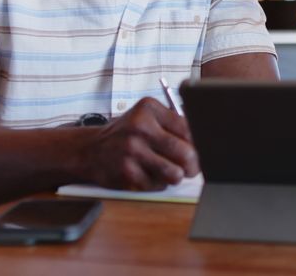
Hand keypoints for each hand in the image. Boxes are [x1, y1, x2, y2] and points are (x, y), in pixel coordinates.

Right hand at [82, 97, 199, 190]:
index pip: (189, 128)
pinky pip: (158, 185)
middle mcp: (139, 128)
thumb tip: (205, 143)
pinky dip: (158, 183)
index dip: (199, 144)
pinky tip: (147, 174)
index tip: (199, 150)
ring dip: (176, 176)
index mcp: (148, 109)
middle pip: (186, 153)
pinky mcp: (127, 173)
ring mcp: (132, 151)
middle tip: (191, 167)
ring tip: (169, 170)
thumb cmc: (126, 134)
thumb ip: (173, 125)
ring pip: (175, 173)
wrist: (90, 150)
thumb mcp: (145, 117)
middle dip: (193, 165)